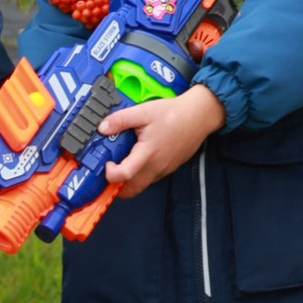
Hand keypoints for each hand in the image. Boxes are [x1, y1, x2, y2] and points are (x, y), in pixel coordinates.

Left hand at [92, 81, 226, 195]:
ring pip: (141, 185)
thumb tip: (102, 128)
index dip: (110, 173)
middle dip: (116, 187)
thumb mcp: (144, 111)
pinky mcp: (169, 168)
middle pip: (131, 191)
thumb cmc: (174, 113)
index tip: (107, 163)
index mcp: (148, 153)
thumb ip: (121, 119)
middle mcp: (156, 167)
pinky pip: (151, 178)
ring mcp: (164, 170)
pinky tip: (140, 156)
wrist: (200, 115)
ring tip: (123, 162)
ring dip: (129, 181)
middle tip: (110, 171)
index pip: (124, 175)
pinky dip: (141, 174)